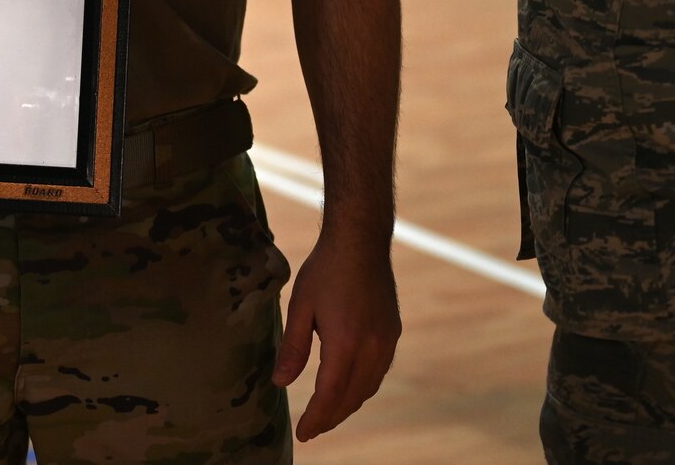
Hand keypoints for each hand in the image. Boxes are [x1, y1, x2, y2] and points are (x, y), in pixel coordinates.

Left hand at [272, 226, 400, 439]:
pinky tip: (348, 388)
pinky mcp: (393, 332)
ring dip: (347, 405)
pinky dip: (362, 388)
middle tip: (311, 429)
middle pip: (351, 398)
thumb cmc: (326, 270)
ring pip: (368, 388)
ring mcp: (387, 341)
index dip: (316, 418)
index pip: (330, 395)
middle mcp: (372, 347)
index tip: (302, 433)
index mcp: (346, 343)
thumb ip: (293, 348)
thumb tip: (281, 383)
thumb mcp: (300, 306)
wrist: (360, 241)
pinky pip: (378, 372)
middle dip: (331, 417)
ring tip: (327, 414)